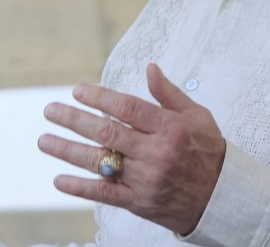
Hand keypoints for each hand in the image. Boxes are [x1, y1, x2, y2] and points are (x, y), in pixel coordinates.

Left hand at [38, 63, 225, 235]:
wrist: (224, 199)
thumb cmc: (209, 153)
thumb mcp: (197, 116)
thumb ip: (169, 94)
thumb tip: (150, 68)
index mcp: (169, 128)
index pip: (127, 108)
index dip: (99, 97)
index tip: (77, 91)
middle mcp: (156, 153)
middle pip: (107, 132)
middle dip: (74, 120)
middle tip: (50, 110)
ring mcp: (146, 179)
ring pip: (100, 162)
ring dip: (68, 150)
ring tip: (44, 140)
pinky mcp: (140, 202)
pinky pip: (105, 194)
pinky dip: (80, 187)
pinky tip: (59, 179)